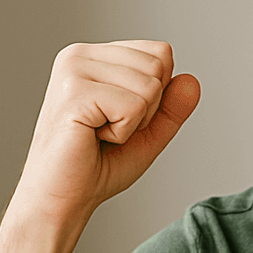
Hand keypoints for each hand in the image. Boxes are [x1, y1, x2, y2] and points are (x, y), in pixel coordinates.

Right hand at [11, 41, 201, 224]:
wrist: (60, 198)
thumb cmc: (95, 167)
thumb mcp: (147, 133)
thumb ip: (172, 107)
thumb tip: (193, 80)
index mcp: (94, 56)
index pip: (161, 53)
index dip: (156, 96)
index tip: (120, 118)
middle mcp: (80, 55)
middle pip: (158, 66)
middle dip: (147, 110)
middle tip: (108, 130)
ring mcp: (73, 70)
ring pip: (149, 86)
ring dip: (133, 123)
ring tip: (98, 134)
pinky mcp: (74, 92)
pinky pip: (133, 106)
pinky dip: (122, 132)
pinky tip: (92, 138)